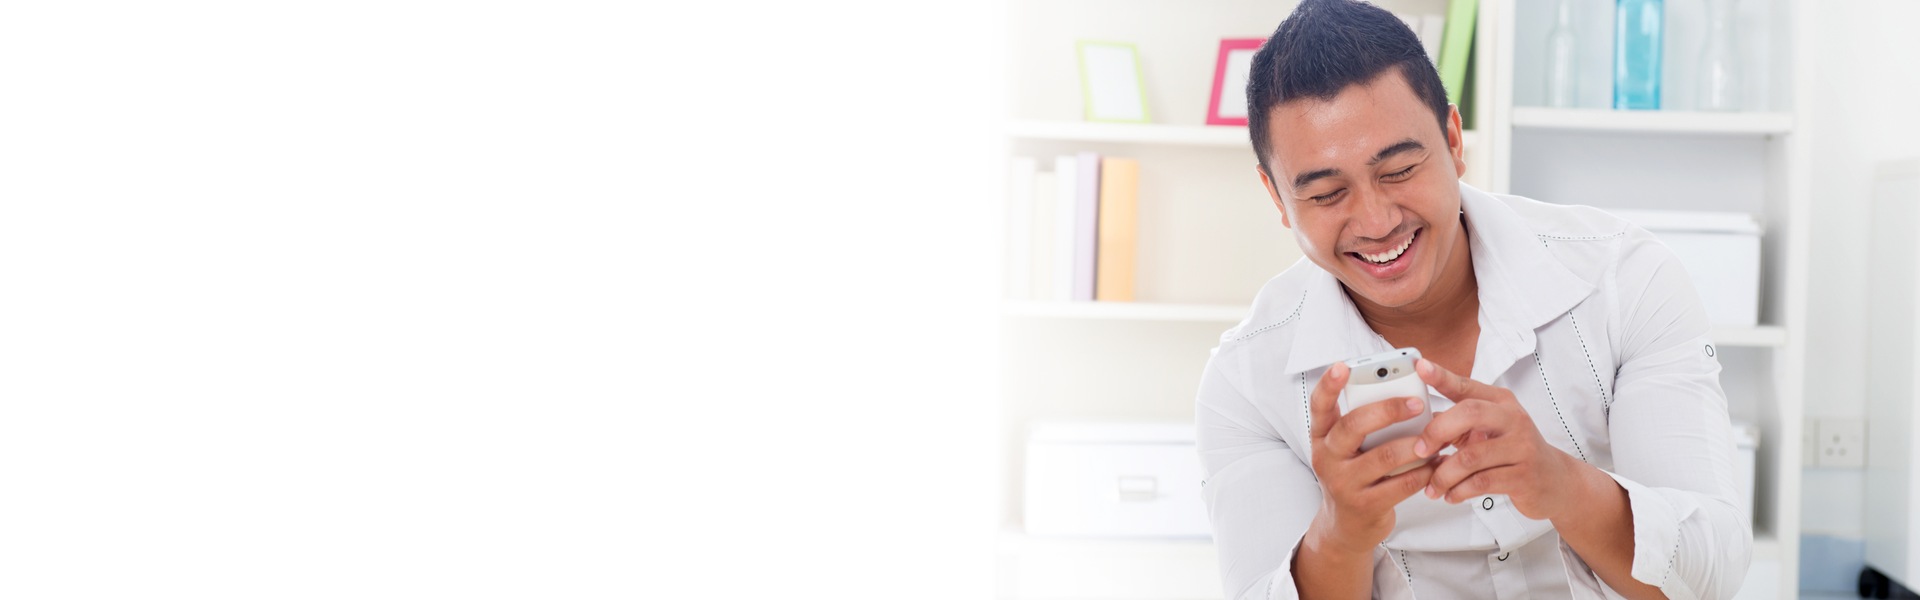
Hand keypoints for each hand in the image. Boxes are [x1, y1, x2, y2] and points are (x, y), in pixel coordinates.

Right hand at [1303, 362, 1437, 552]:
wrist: (1346, 526)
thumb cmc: (1354, 475)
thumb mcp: (1347, 449)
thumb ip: (1363, 424)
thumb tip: (1404, 396)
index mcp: (1321, 437)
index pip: (1319, 406)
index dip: (1329, 385)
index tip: (1343, 366)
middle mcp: (1327, 458)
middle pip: (1354, 425)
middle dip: (1388, 410)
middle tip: (1416, 402)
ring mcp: (1344, 483)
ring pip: (1384, 456)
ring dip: (1416, 444)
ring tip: (1437, 437)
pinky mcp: (1365, 505)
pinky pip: (1401, 483)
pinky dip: (1424, 471)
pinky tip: (1437, 464)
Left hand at [1410, 358, 1583, 520]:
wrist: (1556, 481)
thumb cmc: (1514, 452)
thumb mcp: (1490, 430)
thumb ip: (1459, 424)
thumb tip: (1420, 425)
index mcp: (1501, 402)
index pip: (1467, 386)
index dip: (1442, 376)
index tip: (1420, 367)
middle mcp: (1514, 419)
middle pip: (1469, 413)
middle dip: (1436, 432)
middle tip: (1419, 451)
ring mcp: (1521, 447)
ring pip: (1471, 456)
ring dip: (1444, 474)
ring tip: (1433, 486)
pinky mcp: (1524, 476)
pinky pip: (1481, 482)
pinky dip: (1459, 491)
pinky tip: (1451, 496)